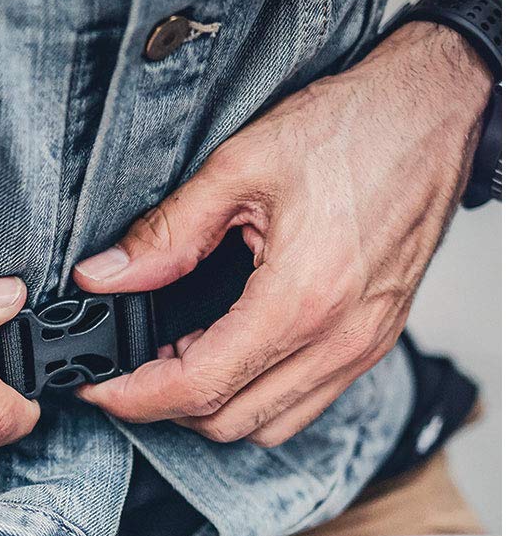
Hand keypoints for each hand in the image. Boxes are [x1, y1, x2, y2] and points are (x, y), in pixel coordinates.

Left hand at [73, 20, 492, 444]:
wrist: (436, 109)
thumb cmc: (357, 128)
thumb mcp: (240, 167)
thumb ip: (166, 233)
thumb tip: (105, 276)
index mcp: (301, 299)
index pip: (199, 387)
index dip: (135, 397)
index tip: (99, 387)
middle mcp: (338, 339)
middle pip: (228, 421)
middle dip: (165, 406)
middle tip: (132, 364)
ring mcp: (361, 348)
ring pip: (267, 426)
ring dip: (212, 406)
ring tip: (179, 355)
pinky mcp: (372, 342)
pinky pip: (303, 405)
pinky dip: (256, 397)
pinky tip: (231, 350)